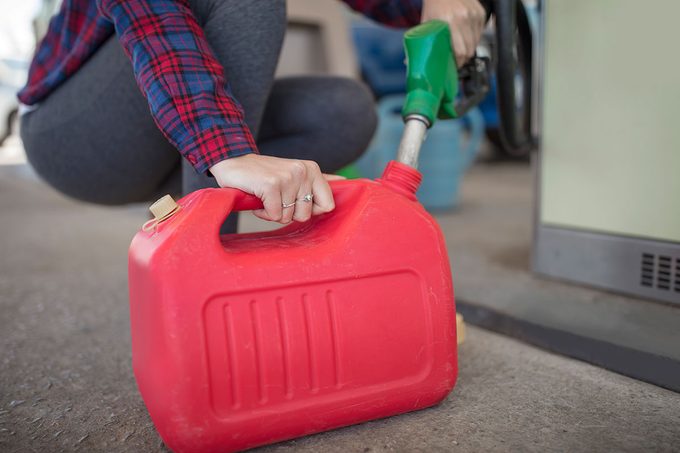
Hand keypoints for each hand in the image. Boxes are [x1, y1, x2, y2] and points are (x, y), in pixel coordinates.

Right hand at [209, 154, 342, 223]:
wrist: (233, 162)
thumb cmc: (265, 174)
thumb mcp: (295, 173)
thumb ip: (319, 179)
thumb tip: (343, 182)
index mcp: (312, 169)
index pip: (327, 206)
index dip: (308, 211)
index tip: (294, 201)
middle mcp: (303, 171)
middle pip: (305, 215)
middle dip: (287, 213)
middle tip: (276, 198)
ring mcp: (287, 177)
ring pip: (287, 217)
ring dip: (272, 213)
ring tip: (265, 197)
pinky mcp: (271, 185)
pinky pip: (273, 215)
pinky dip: (262, 213)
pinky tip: (257, 199)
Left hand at [421, 0, 485, 66]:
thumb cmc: (434, 4)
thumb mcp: (427, 22)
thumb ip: (424, 41)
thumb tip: (415, 62)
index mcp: (449, 22)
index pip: (460, 51)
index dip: (458, 62)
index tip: (453, 66)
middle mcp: (464, 18)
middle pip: (470, 50)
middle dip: (463, 59)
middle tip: (457, 61)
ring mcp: (474, 15)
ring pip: (476, 43)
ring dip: (469, 49)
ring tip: (460, 50)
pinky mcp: (480, 13)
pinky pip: (480, 33)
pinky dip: (474, 38)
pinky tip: (465, 38)